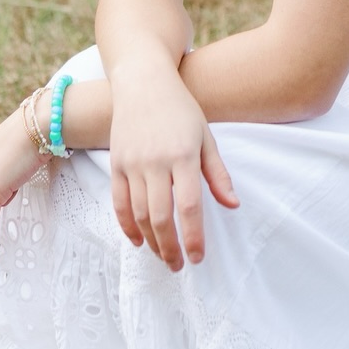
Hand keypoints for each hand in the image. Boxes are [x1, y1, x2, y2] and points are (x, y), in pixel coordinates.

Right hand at [108, 65, 238, 270]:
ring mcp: (132, 163)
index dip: (193, 237)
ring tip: (164, 257)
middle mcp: (156, 161)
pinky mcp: (116, 163)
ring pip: (139, 214)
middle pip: (161, 217)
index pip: (189, 206)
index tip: (198, 258)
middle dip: (170, 248)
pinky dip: (127, 226)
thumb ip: (217, 174)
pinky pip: (119, 202)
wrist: (143, 82)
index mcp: (183, 156)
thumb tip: (232, 206)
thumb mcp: (206, 136)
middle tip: (179, 266)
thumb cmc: (181, 109)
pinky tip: (139, 241)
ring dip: (151, 241)